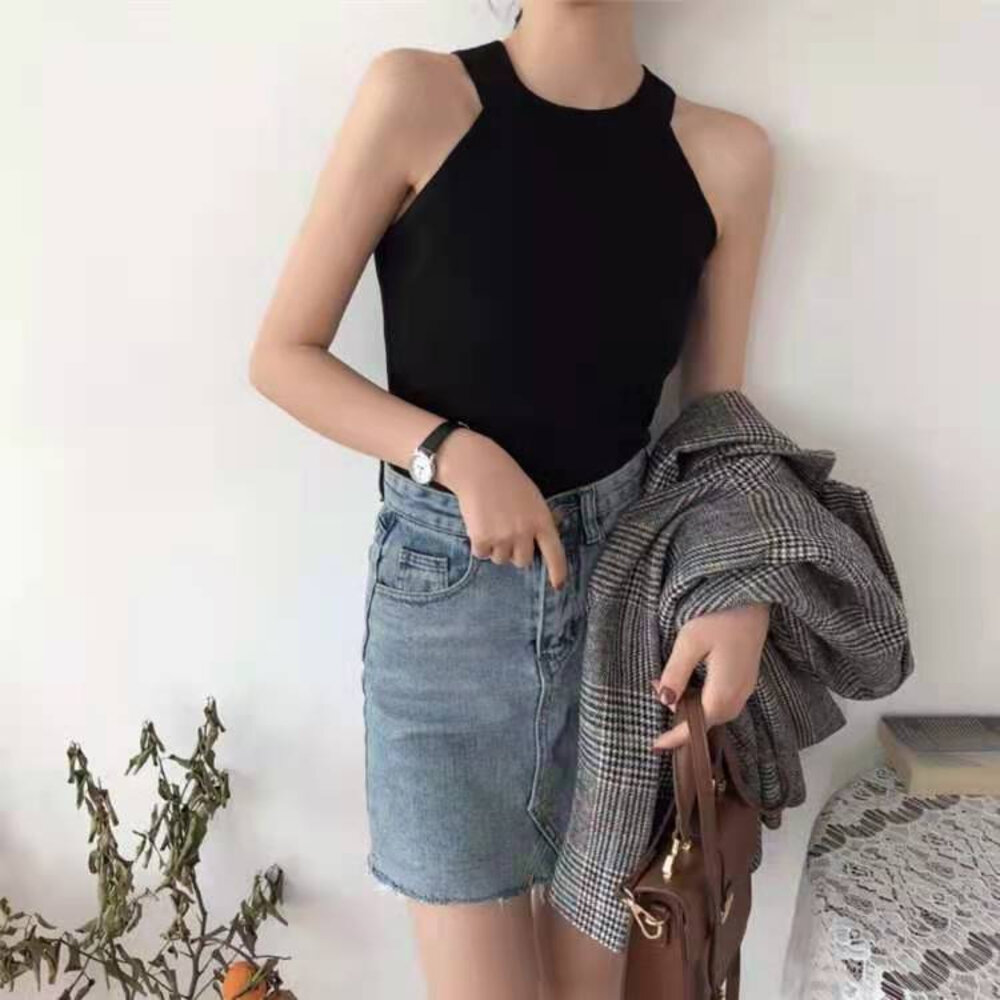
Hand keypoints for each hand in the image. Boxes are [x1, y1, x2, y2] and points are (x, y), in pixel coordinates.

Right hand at [435, 428, 567, 589]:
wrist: (477, 467)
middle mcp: (525, 532)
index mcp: (542, 520)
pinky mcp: (482, 539)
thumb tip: (543, 542)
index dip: (557, 572)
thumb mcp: (532, 497)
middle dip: (514, 552)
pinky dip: (478, 544)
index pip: (555, 553)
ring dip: (495, 548)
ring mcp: (503, 537)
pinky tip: (478, 523)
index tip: (557, 586)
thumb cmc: (506, 478)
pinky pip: (481, 554)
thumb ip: (538, 520)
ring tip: (490, 523)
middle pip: (522, 561)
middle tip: (505, 533)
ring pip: (500, 559)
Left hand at [649, 602, 769, 750]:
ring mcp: (746, 686)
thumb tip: (664, 700)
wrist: (753, 595)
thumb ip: (676, 673)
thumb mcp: (689, 642)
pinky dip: (703, 699)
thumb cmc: (719, 615)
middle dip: (681, 719)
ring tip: (668, 689)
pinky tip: (688, 684)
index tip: (654, 745)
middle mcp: (739, 695)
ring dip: (692, 707)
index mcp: (724, 692)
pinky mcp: (746, 676)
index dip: (675, 737)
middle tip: (656, 695)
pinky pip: (723, 699)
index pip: (697, 725)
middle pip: (708, 720)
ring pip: (716, 711)